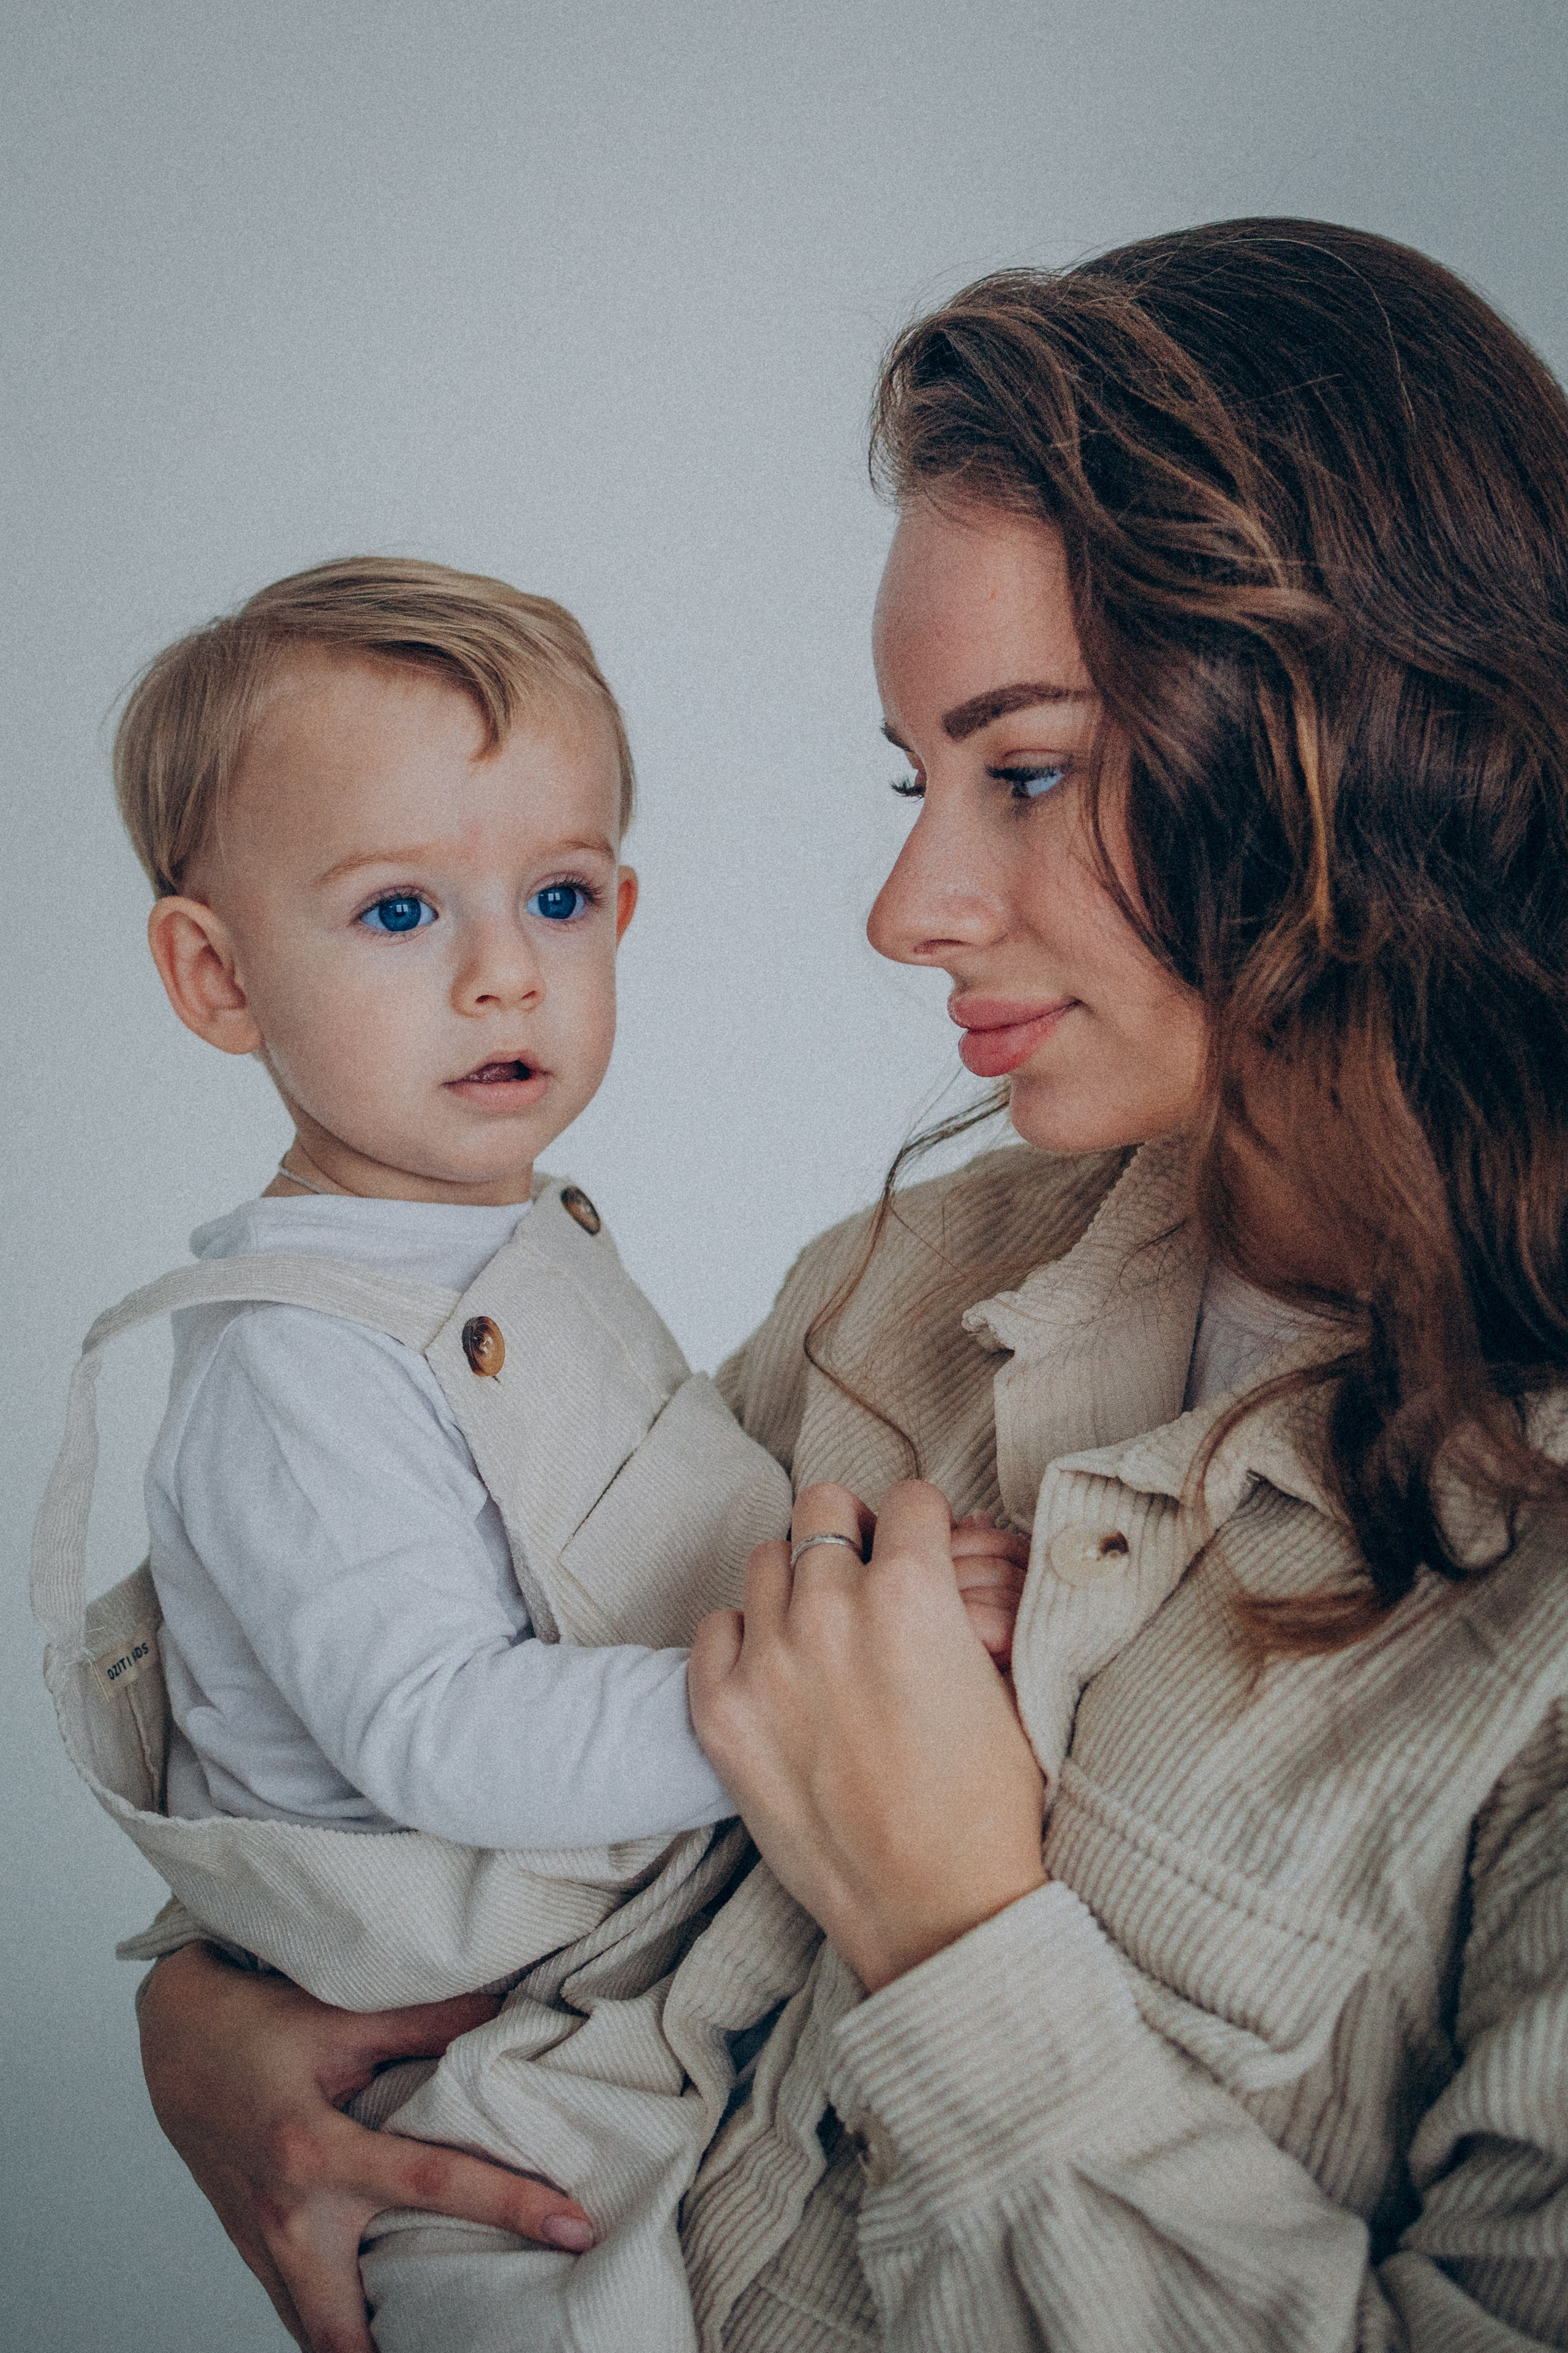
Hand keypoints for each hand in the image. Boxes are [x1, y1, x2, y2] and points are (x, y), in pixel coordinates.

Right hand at [139, 1943, 593, 2352]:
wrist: (173, 2038)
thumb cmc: (257, 2022)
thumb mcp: (342, 2014)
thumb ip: (428, 2022)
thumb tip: (509, 2009)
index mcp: (315, 2151)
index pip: (432, 2186)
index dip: (510, 2205)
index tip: (576, 2227)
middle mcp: (288, 2215)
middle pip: (342, 2332)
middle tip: (480, 2339)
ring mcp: (264, 2243)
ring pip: (316, 2336)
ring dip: (368, 2347)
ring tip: (444, 2336)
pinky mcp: (253, 2249)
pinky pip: (298, 2311)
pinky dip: (337, 2328)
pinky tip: (386, 2322)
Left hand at [689, 1481, 1047, 1995]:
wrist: (934, 1911)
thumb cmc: (987, 1806)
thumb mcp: (1006, 1682)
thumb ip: (965, 1603)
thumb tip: (945, 1551)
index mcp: (913, 1593)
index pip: (909, 1498)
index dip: (924, 1526)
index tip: (921, 1552)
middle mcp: (831, 1609)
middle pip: (824, 1506)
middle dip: (853, 1532)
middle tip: (867, 1578)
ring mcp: (765, 1659)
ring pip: (766, 1557)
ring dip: (796, 1581)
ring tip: (822, 1631)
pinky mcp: (718, 1710)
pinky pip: (715, 1627)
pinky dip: (742, 1640)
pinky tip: (777, 1676)